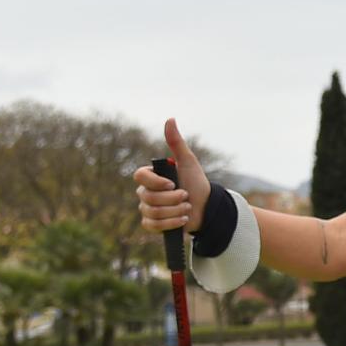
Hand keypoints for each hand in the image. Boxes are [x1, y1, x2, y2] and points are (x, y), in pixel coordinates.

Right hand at [133, 118, 211, 234]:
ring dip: (175, 211)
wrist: (205, 207)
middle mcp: (145, 192)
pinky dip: (171, 223)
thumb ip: (176, 143)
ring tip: (187, 208)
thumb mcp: (188, 161)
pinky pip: (153, 226)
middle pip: (148, 198)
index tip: (173, 184)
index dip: (156, 182)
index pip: (139, 177)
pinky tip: (183, 219)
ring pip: (152, 212)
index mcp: (150, 176)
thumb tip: (170, 119)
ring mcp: (147, 209)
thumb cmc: (195, 182)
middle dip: (172, 199)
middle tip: (186, 197)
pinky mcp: (152, 224)